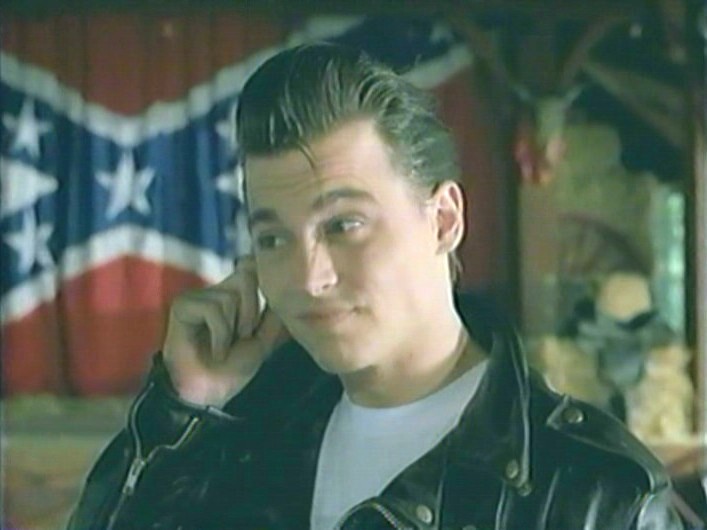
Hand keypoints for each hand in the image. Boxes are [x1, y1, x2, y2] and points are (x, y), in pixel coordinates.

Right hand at [162, 256, 287, 406]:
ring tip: (225, 347)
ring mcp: (197, 296)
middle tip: (241, 337)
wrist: (209, 394)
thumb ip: (275, 315)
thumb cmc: (233, 368)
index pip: (251, 267)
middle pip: (246, 278)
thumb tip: (291, 292)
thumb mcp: (263, 339)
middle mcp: (215, 290)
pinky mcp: (182, 306)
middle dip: (251, 313)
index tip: (263, 305)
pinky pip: (214, 309)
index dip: (261, 278)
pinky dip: (220, 334)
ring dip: (233, 329)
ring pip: (231, 297)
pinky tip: (215, 351)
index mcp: (234, 295)